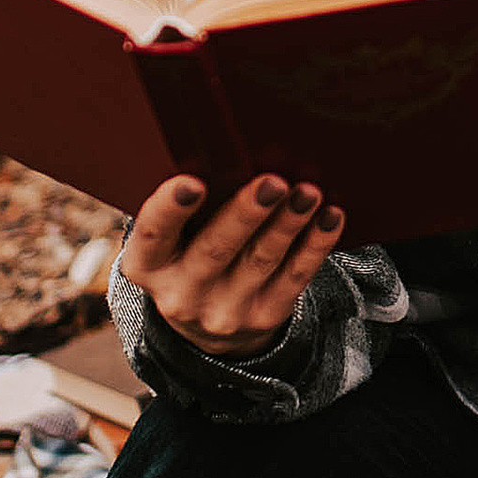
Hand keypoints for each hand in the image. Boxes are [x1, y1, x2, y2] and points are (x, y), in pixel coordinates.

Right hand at [119, 172, 346, 362]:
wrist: (210, 326)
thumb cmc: (190, 255)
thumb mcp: (172, 240)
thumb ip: (187, 207)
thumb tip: (230, 151)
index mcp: (148, 264)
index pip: (153, 234)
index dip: (170, 209)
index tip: (192, 182)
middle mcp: (181, 294)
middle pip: (215, 249)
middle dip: (246, 213)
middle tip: (272, 182)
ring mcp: (224, 311)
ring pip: (261, 260)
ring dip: (288, 223)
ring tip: (308, 193)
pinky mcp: (264, 316)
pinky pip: (294, 278)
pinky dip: (315, 245)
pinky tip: (329, 217)